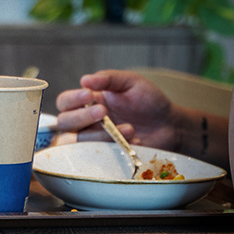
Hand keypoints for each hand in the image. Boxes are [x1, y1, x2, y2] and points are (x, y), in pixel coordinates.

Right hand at [54, 70, 177, 149]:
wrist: (169, 125)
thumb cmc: (149, 101)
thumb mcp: (131, 82)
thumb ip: (108, 78)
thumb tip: (84, 80)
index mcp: (88, 101)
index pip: (64, 101)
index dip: (71, 99)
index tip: (88, 95)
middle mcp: (86, 121)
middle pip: (64, 123)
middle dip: (81, 117)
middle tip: (103, 112)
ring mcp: (94, 139)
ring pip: (78, 141)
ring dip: (99, 134)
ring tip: (128, 127)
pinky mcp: (105, 154)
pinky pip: (98, 154)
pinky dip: (115, 146)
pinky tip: (133, 139)